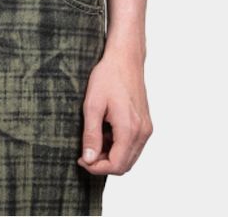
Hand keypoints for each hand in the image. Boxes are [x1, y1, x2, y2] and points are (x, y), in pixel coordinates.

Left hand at [77, 49, 152, 174]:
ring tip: (94, 141)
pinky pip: (133, 146)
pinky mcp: (145, 124)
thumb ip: (91, 135)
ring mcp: (146, 128)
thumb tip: (88, 160)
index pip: (116, 165)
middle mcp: (142, 132)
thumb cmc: (108, 76)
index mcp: (130, 129)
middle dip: (103, 164)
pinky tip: (105, 133)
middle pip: (124, 165)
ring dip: (111, 156)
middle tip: (85, 153)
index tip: (81, 159)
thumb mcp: (92, 105)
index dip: (96, 168)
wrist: (125, 58)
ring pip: (130, 157)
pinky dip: (119, 147)